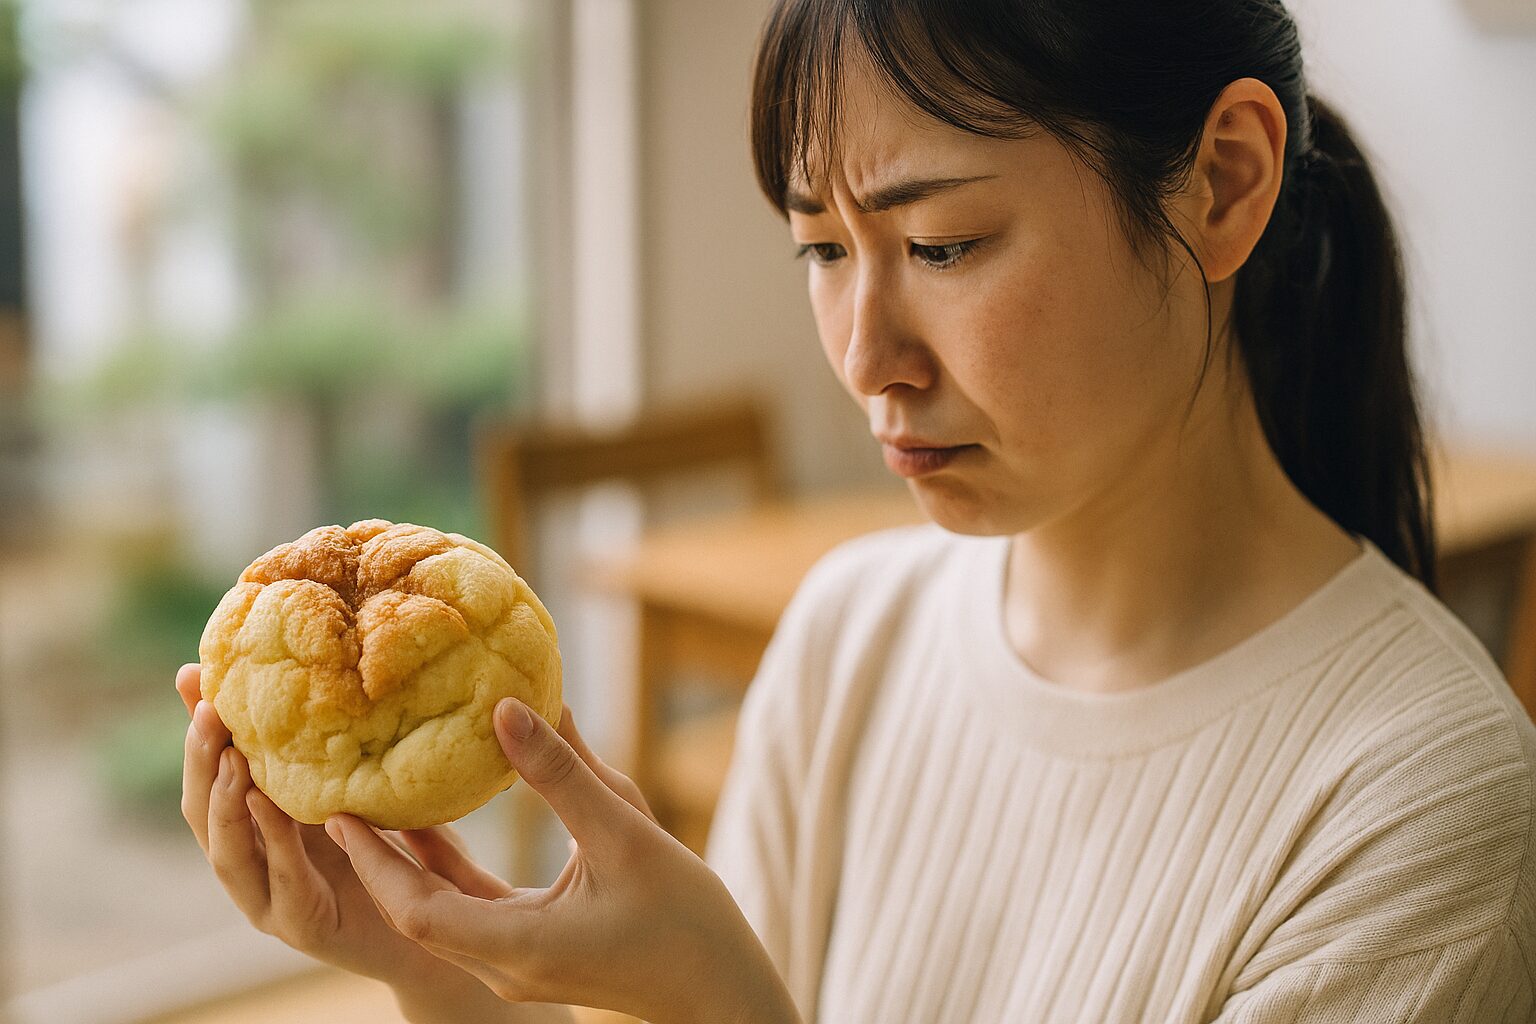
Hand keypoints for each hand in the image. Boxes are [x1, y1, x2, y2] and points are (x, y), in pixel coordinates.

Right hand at [175, 664, 509, 1012]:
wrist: (441, 929)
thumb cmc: (403, 851)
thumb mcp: (366, 787)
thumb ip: (338, 747)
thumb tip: (327, 668)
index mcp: (262, 826)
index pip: (213, 774)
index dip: (198, 730)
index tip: (191, 675)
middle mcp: (256, 863)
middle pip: (204, 812)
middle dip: (200, 759)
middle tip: (207, 708)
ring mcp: (272, 900)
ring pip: (228, 853)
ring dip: (224, 803)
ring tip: (229, 756)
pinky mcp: (304, 928)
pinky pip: (281, 884)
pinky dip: (273, 845)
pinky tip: (269, 805)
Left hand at [326, 697, 800, 1023]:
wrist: (723, 990)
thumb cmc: (687, 920)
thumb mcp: (626, 834)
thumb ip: (563, 773)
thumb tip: (508, 710)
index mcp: (519, 944)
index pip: (416, 909)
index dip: (372, 862)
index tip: (337, 811)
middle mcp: (506, 963)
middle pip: (417, 911)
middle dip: (374, 859)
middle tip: (337, 796)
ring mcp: (520, 962)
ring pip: (443, 910)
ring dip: (409, 862)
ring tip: (374, 801)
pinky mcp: (538, 951)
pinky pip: (475, 909)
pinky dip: (452, 870)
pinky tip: (441, 822)